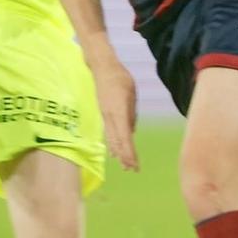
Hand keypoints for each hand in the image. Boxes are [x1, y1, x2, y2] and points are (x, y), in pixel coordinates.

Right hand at [91, 56, 139, 171]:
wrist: (102, 68)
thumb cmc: (120, 78)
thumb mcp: (132, 96)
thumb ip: (131, 114)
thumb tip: (131, 132)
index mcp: (119, 112)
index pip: (125, 138)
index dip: (130, 153)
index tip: (135, 165)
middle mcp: (110, 117)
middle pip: (117, 142)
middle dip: (125, 157)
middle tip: (132, 170)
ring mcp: (105, 116)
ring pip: (112, 139)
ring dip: (118, 153)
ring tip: (125, 165)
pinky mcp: (103, 113)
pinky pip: (108, 132)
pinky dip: (113, 144)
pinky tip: (114, 152)